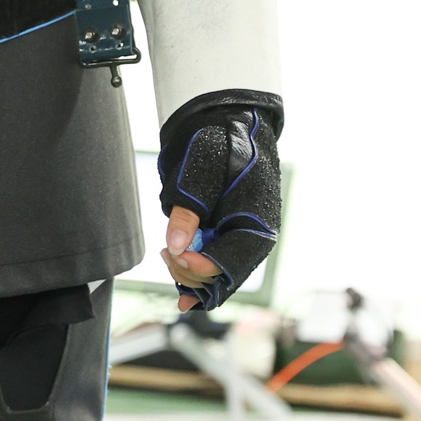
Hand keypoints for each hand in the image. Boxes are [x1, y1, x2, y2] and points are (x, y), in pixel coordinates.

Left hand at [155, 92, 281, 313]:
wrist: (233, 123)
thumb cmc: (222, 144)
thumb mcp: (202, 173)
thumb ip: (189, 211)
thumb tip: (175, 247)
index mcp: (256, 226)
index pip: (227, 265)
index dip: (196, 267)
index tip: (171, 254)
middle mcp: (255, 240)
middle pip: (221, 278)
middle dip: (189, 272)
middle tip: (164, 252)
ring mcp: (244, 239)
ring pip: (218, 277)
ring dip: (190, 275)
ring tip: (168, 255)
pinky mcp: (232, 236)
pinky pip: (218, 267)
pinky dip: (201, 278)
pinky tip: (185, 296)